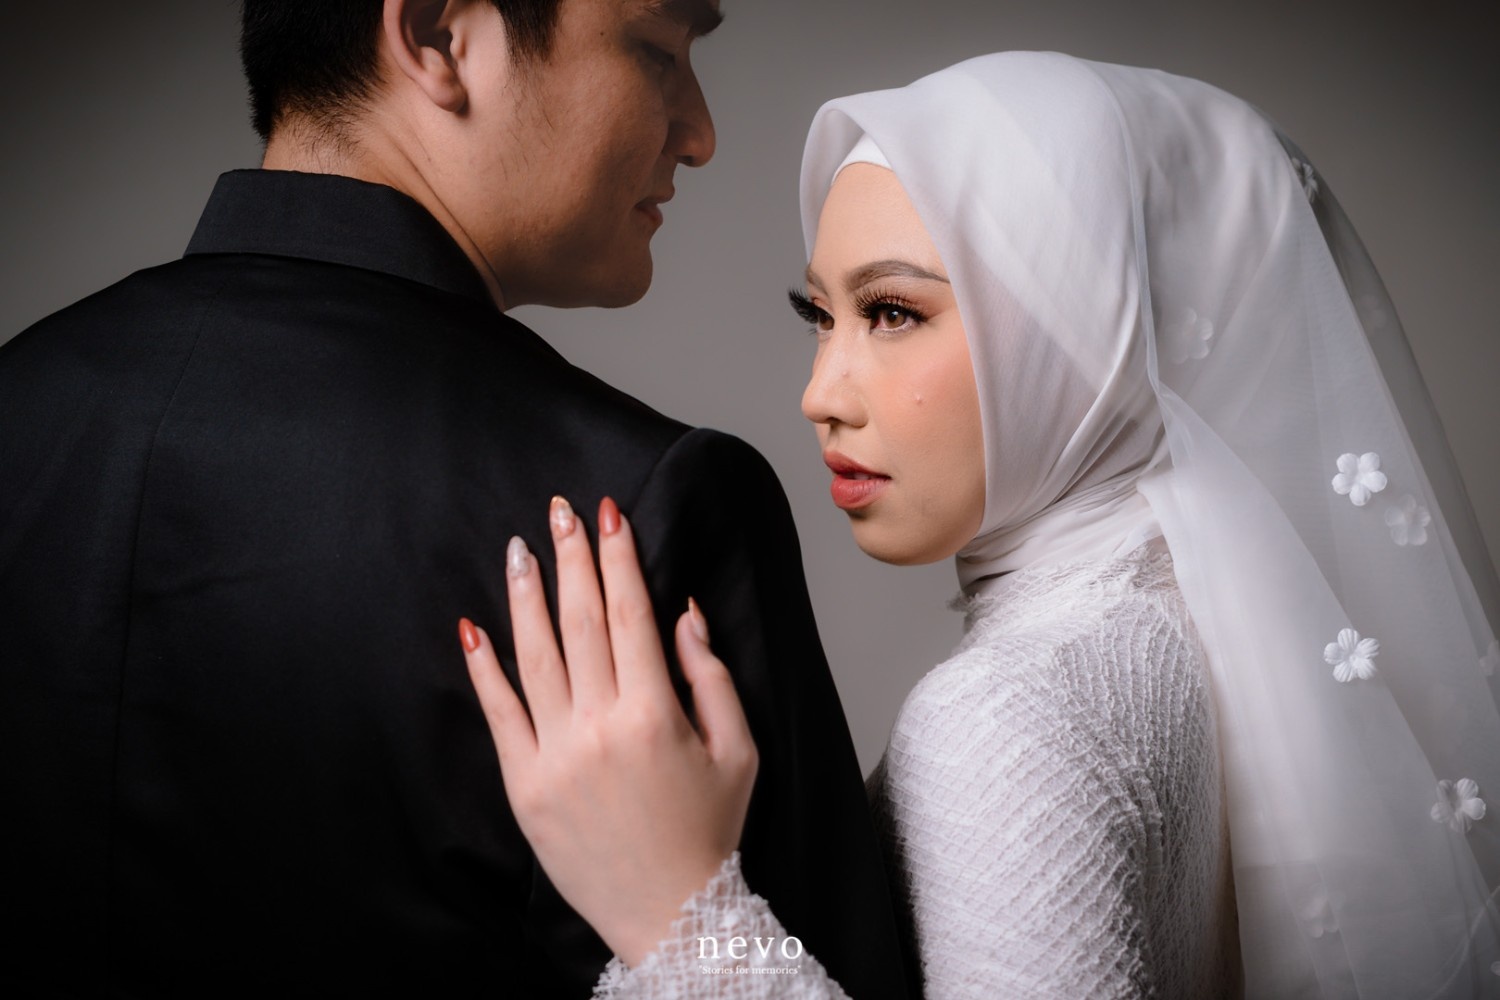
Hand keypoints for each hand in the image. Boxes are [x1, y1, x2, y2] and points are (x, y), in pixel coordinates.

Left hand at [460, 496, 758, 966]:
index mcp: (656, 714)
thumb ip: (713, 677)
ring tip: (519, 551)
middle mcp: (600, 726)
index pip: (629, 614)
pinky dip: (484, 668)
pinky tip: (473, 627)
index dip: (617, 558)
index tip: (607, 516)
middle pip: (579, 622)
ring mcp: (556, 755)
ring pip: (534, 656)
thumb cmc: (709, 831)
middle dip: (571, 559)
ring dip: (526, 596)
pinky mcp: (525, 784)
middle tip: (559, 511)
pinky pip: (499, 713)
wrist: (670, 915)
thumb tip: (683, 613)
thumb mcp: (739, 750)